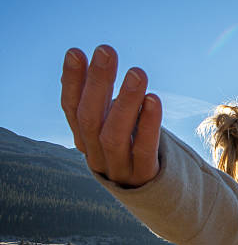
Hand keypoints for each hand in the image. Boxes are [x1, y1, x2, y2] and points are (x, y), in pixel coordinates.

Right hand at [60, 45, 161, 187]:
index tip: (76, 52)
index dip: (72, 82)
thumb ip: (105, 102)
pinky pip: (144, 149)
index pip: (72, 109)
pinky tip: (154, 100)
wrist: (159, 193)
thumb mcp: (116, 125)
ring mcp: (119, 168)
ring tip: (137, 72)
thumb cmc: (135, 149)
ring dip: (125, 101)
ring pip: (114, 135)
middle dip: (97, 83)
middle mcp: (96, 155)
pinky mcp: (144, 176)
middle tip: (106, 50)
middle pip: (90, 118)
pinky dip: (148, 124)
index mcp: (86, 140)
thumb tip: (91, 62)